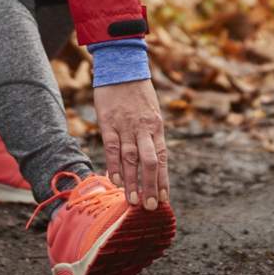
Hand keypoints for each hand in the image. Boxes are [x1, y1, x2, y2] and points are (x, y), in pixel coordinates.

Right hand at [93, 78, 169, 210]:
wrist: (122, 67)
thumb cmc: (138, 92)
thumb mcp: (151, 111)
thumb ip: (151, 134)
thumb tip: (153, 160)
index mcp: (156, 126)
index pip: (162, 158)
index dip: (163, 180)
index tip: (164, 199)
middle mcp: (143, 128)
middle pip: (149, 161)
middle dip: (150, 185)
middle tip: (150, 207)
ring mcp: (125, 126)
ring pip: (130, 158)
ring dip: (132, 182)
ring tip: (133, 201)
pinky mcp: (108, 123)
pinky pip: (112, 147)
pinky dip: (114, 165)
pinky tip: (115, 181)